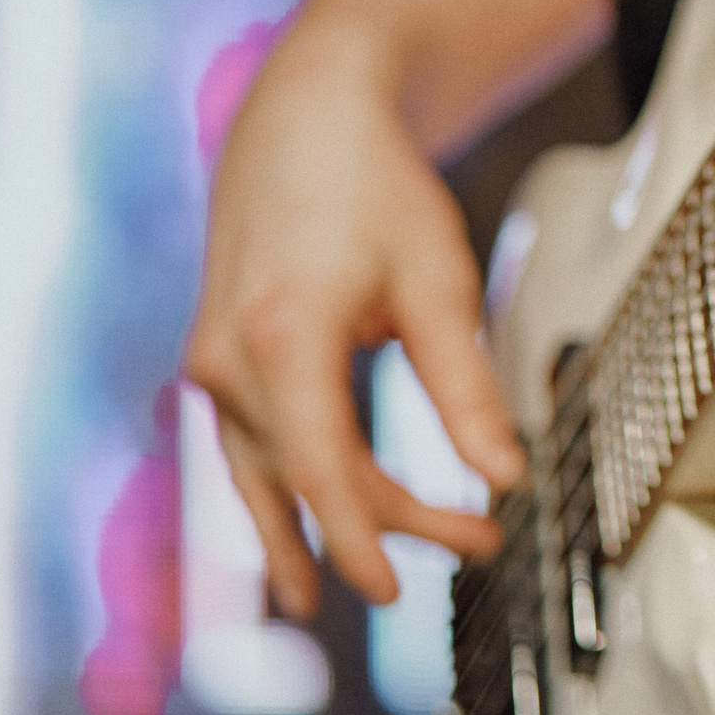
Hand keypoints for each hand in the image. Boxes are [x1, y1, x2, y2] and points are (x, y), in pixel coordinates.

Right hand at [183, 21, 525, 614]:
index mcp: (282, 337)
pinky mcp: (215, 360)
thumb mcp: (436, 280)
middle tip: (479, 541)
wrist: (305, 120)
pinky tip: (296, 539)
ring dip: (324, 523)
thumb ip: (465, 386)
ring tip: (346, 593)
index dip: (358, 538)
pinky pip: (248, 446)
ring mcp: (211, 362)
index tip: (393, 591)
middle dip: (390, 521)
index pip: (319, 469)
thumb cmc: (375, 190)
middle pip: (310, 475)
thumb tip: (504, 476)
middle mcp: (227, 359)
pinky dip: (281, 492)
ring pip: (272, 470)